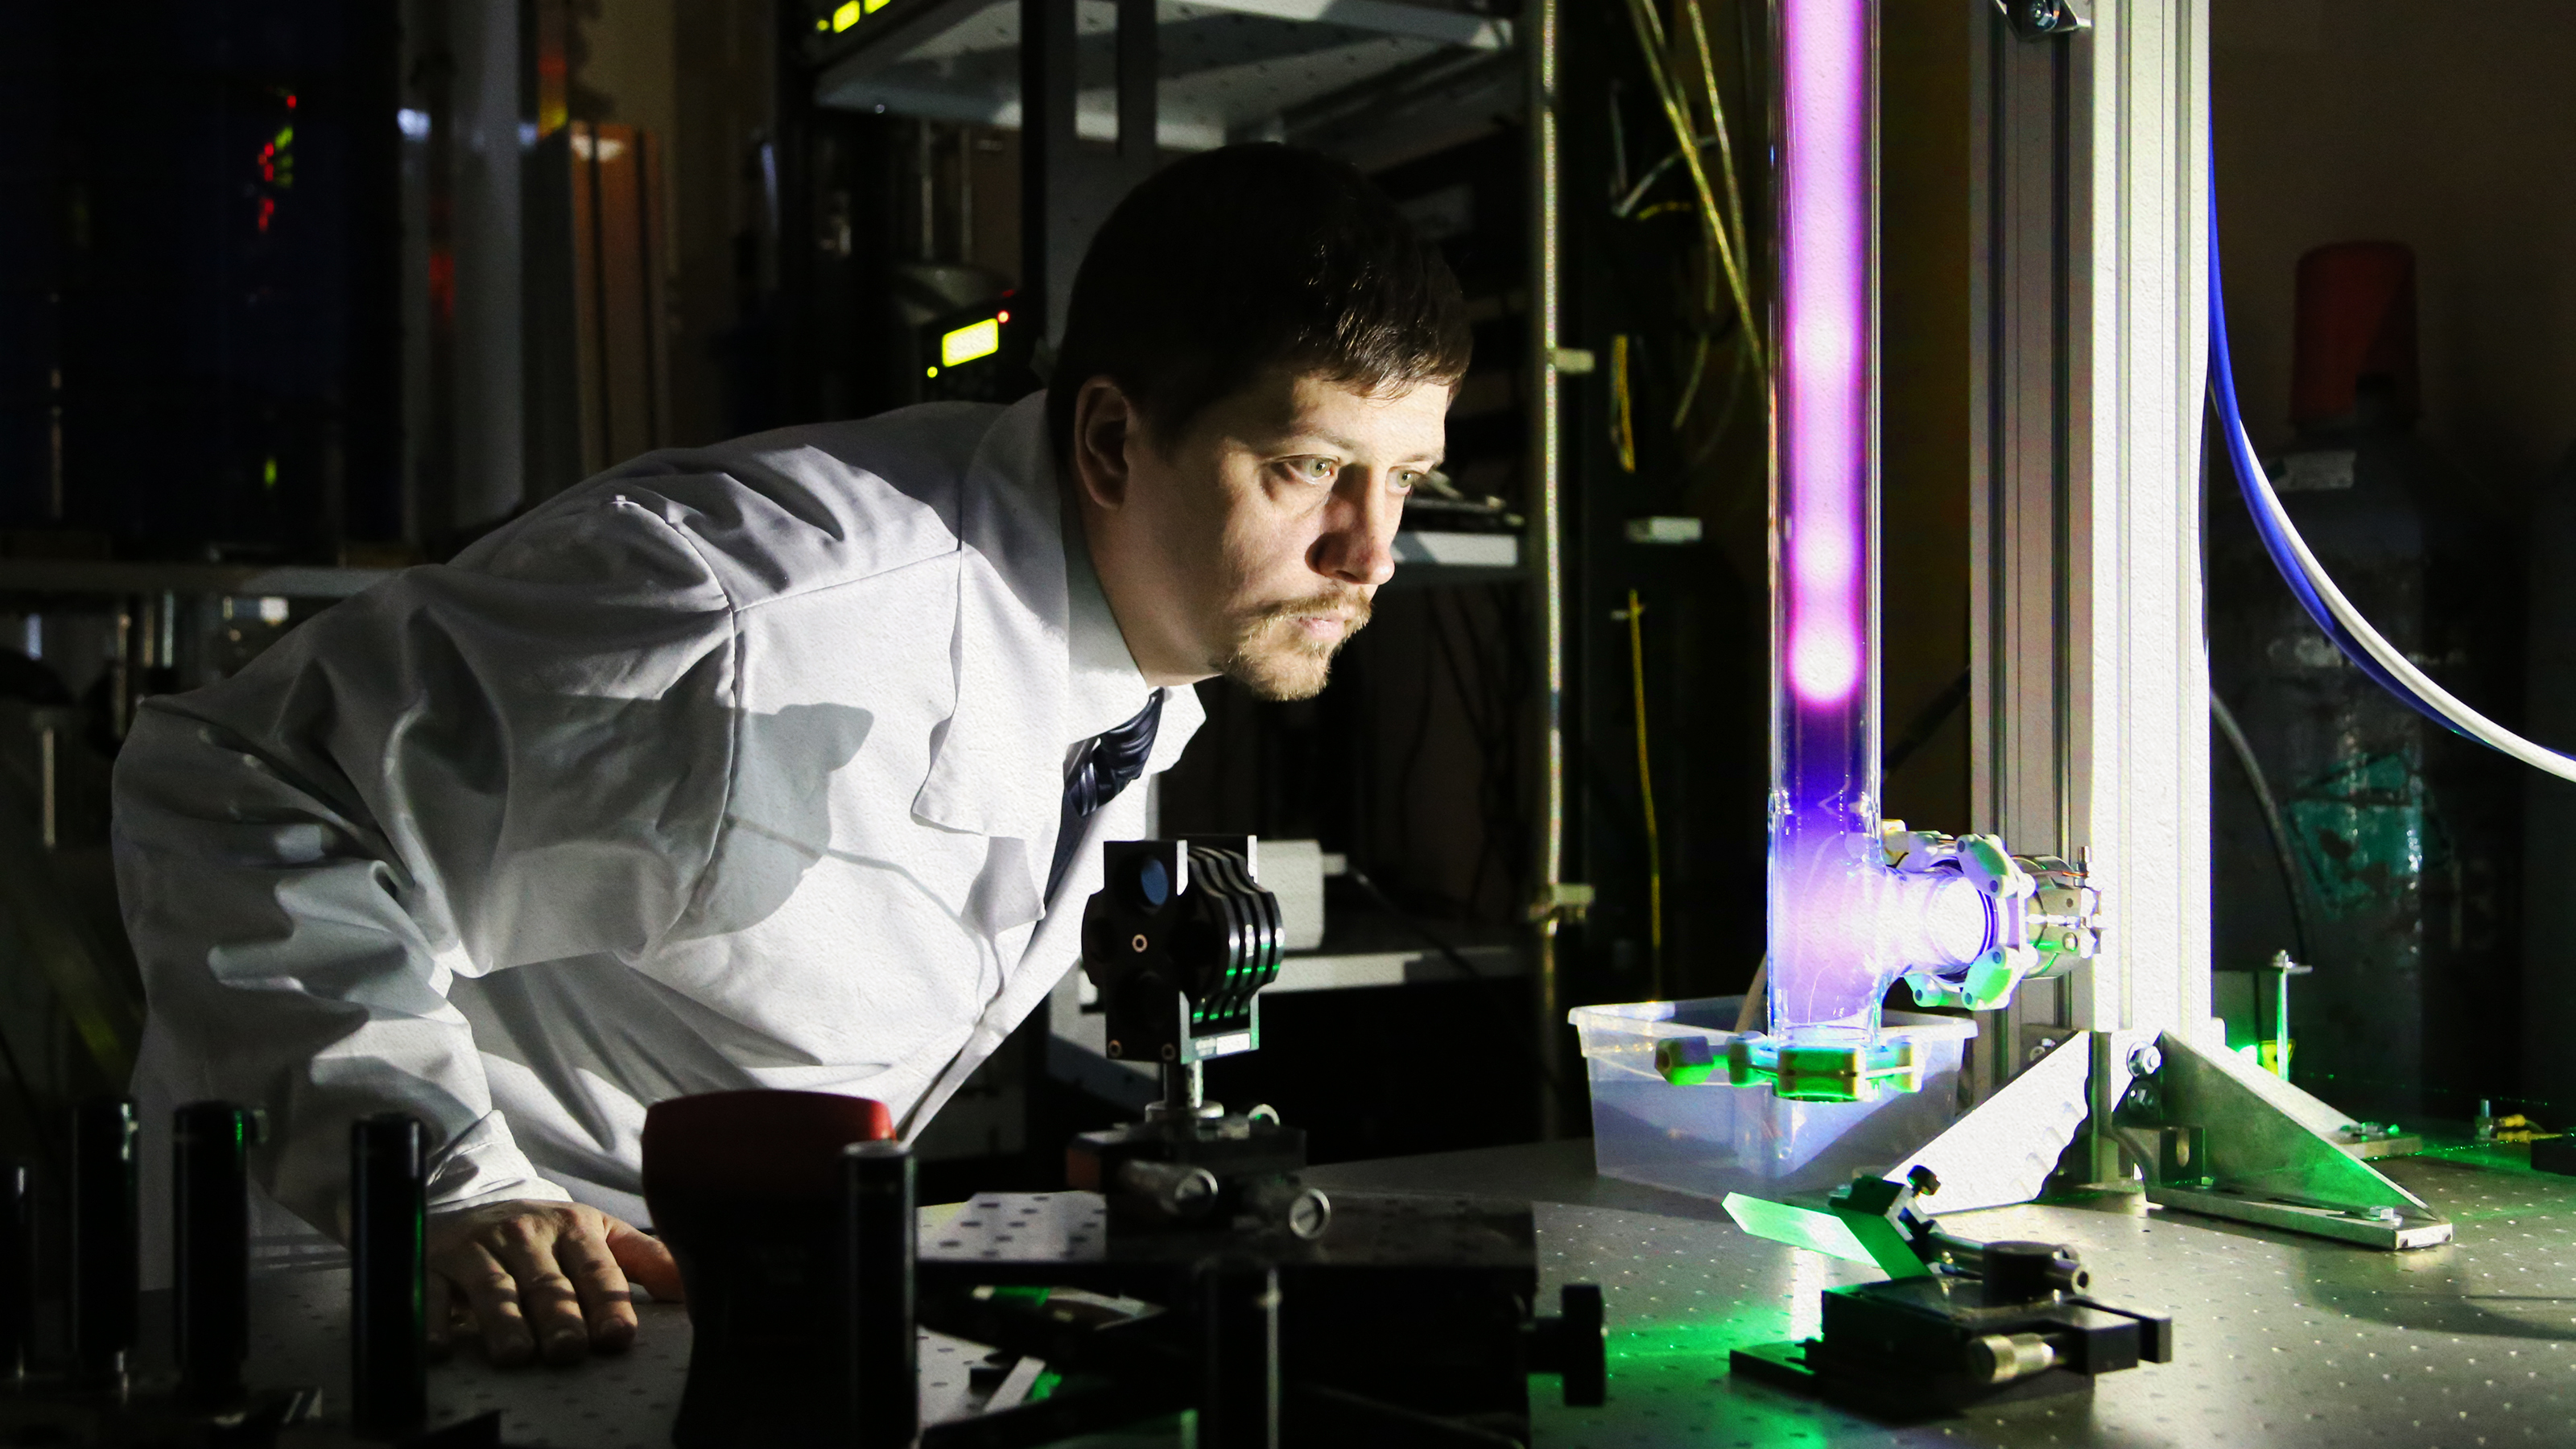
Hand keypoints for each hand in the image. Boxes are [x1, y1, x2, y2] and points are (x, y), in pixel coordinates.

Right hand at [425, 1200, 684, 1366]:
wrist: (469, 1204)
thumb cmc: (546, 1235)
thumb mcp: (598, 1236)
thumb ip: (646, 1260)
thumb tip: (695, 1289)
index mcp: (573, 1228)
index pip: (596, 1269)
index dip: (608, 1302)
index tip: (618, 1335)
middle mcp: (525, 1234)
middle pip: (545, 1283)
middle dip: (558, 1317)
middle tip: (568, 1350)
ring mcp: (476, 1248)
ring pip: (492, 1288)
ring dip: (503, 1322)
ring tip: (516, 1355)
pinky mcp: (433, 1264)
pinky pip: (429, 1293)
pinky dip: (433, 1319)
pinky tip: (443, 1346)